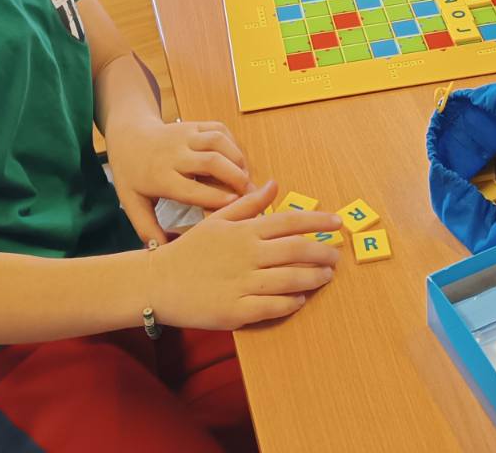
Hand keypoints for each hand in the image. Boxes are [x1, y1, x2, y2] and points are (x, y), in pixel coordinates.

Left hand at [108, 117, 250, 245]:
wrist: (128, 136)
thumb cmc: (132, 174)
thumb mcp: (132, 204)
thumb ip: (148, 229)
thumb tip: (165, 253)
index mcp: (159, 177)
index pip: (190, 188)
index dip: (214, 196)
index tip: (234, 205)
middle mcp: (174, 154)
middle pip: (210, 161)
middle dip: (234, 177)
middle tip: (251, 194)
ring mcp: (185, 135)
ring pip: (218, 141)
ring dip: (237, 159)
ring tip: (246, 178)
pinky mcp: (194, 125)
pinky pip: (219, 129)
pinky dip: (233, 144)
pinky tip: (237, 161)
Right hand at [151, 180, 341, 328]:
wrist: (158, 283)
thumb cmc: (190, 251)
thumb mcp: (217, 220)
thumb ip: (248, 204)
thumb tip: (274, 184)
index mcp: (243, 231)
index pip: (290, 221)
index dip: (318, 221)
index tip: (337, 223)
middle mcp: (246, 255)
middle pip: (296, 251)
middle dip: (323, 253)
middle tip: (336, 256)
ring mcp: (241, 284)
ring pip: (289, 280)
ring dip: (313, 278)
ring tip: (326, 276)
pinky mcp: (235, 311)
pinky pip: (272, 307)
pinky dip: (291, 303)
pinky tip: (301, 299)